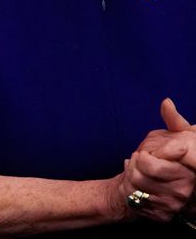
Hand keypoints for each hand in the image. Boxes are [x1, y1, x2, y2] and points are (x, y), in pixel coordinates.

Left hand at [129, 99, 195, 219]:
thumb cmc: (173, 153)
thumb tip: (166, 101)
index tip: (142, 153)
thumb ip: (173, 120)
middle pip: (138, 176)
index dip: (140, 157)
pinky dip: (131, 194)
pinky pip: (137, 204)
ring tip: (137, 171)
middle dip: (133, 165)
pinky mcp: (163, 216)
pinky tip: (137, 187)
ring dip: (130, 177)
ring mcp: (174, 204)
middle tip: (138, 160)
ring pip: (135, 189)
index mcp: (188, 170)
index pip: (148, 164)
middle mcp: (184, 189)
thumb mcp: (175, 134)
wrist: (170, 182)